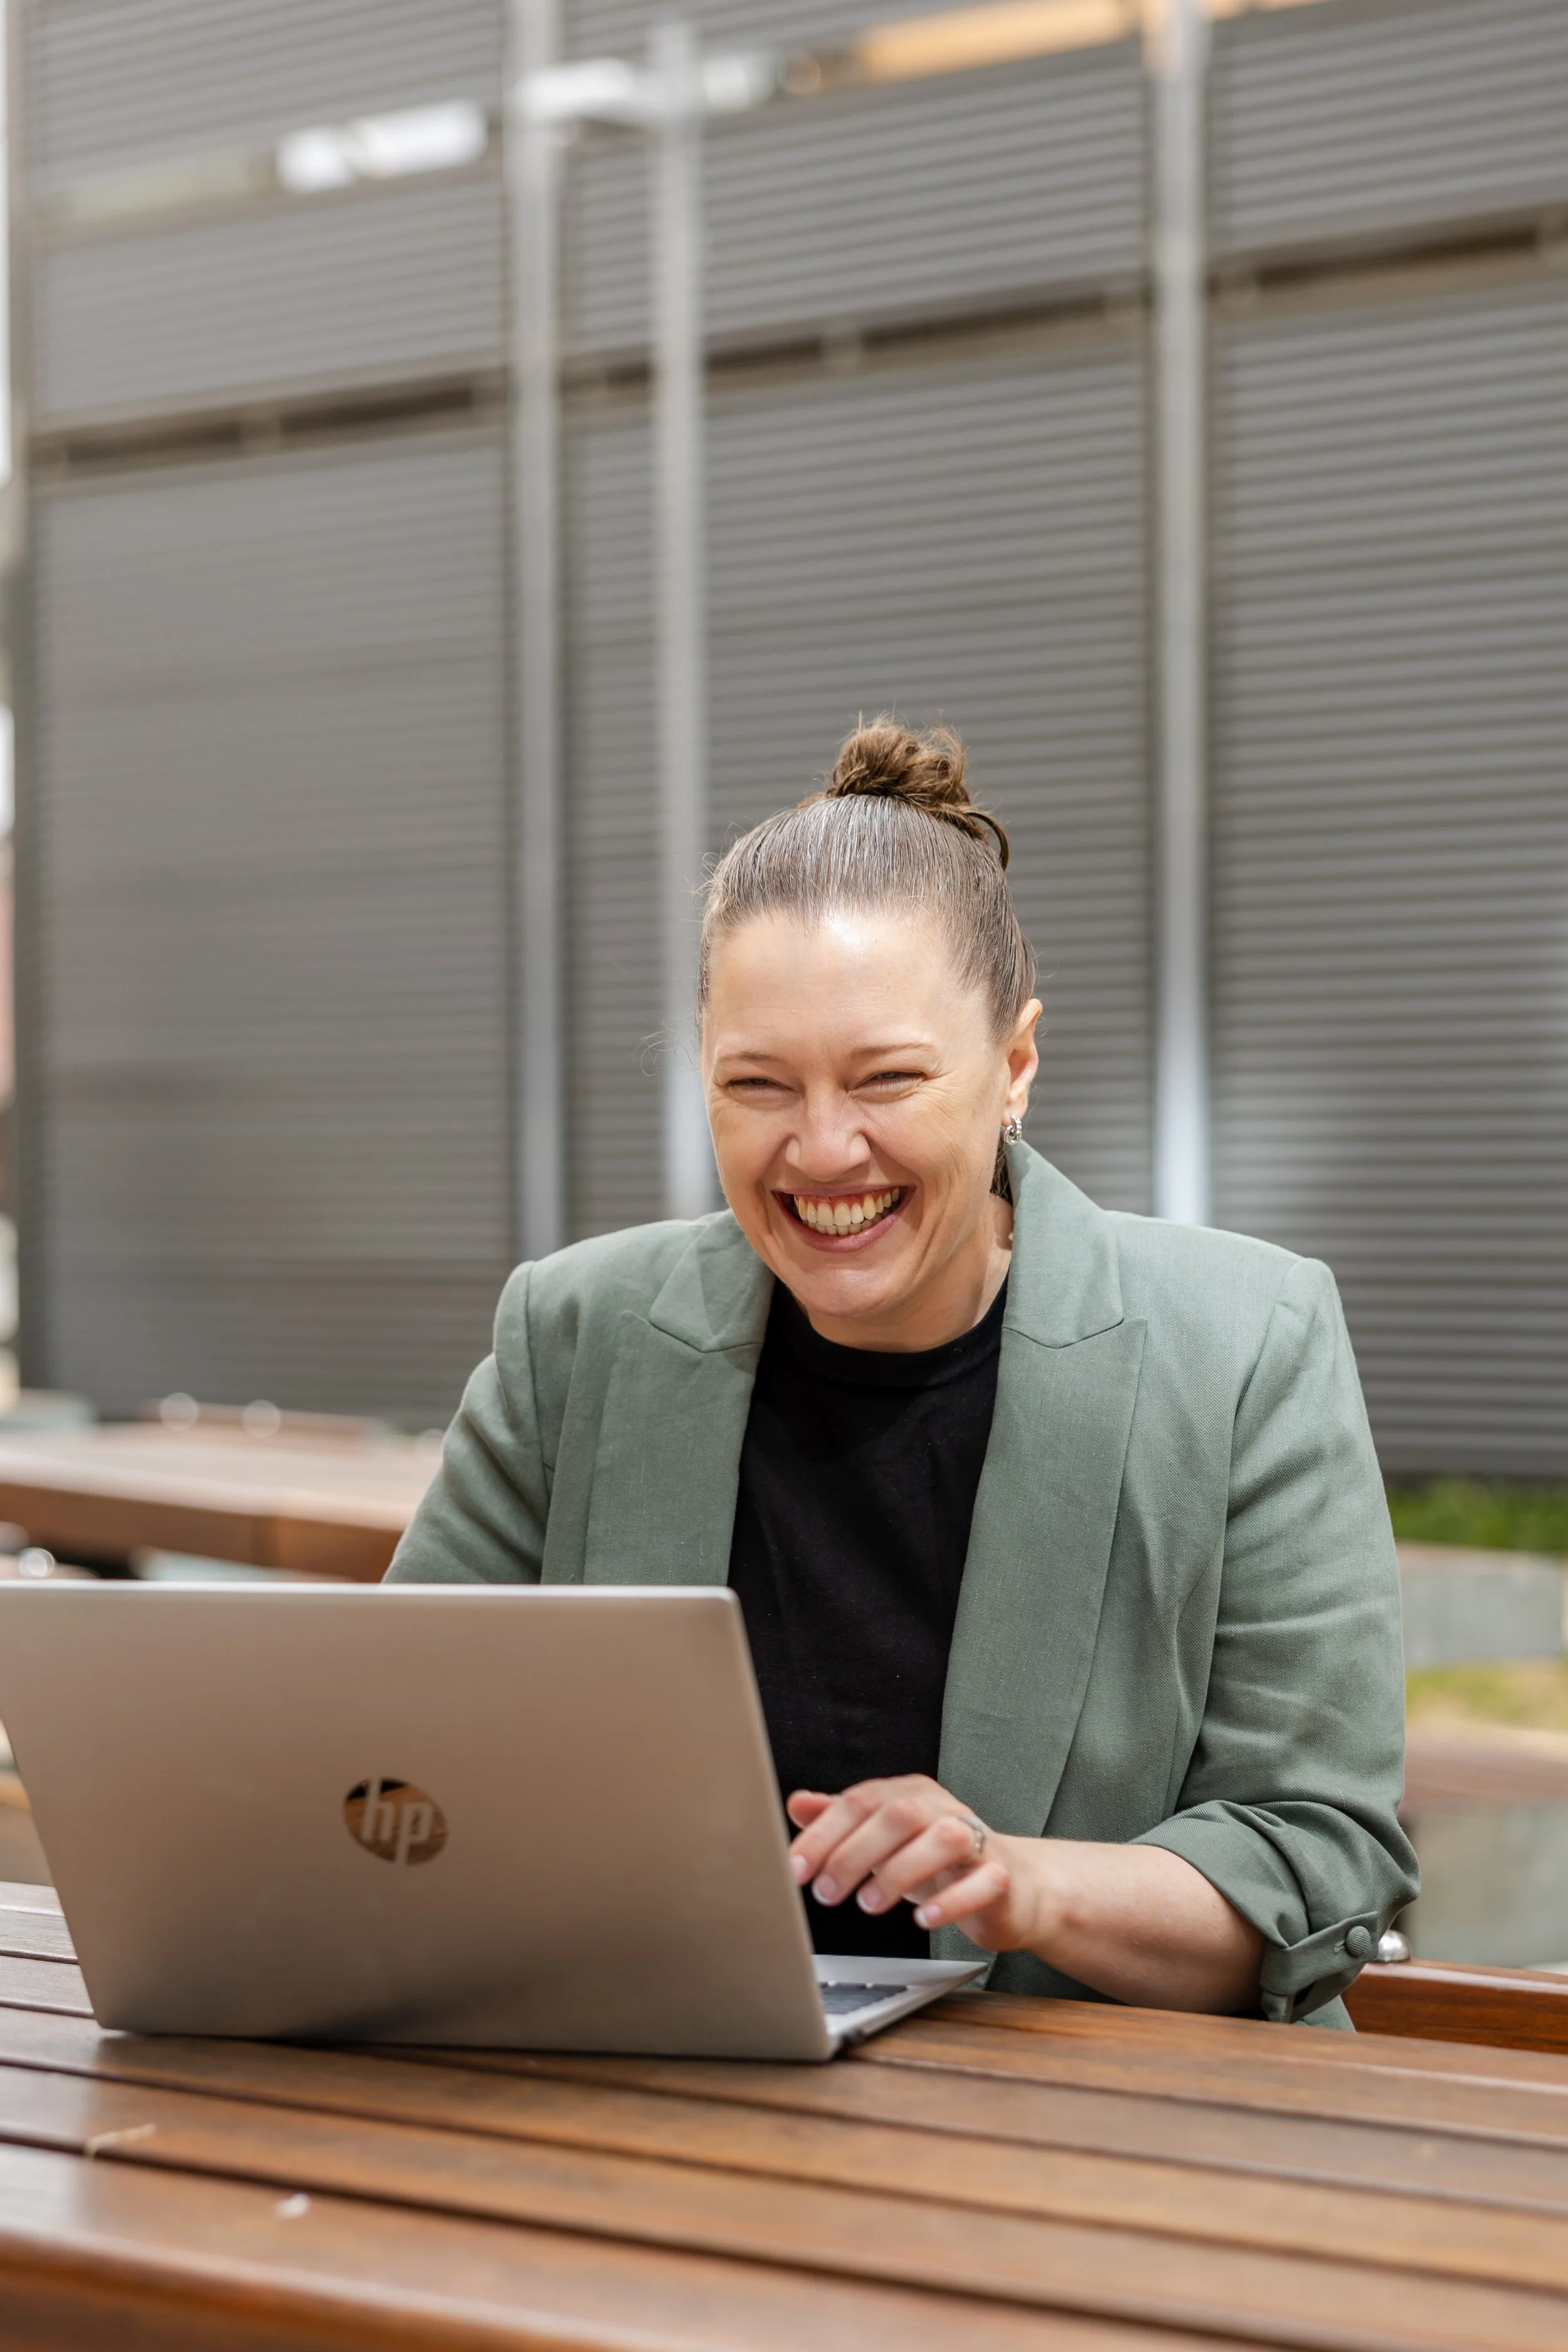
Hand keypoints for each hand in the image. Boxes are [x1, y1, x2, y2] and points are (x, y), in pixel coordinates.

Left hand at [786, 1774, 1039, 1949]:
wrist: (1011, 1888)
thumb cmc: (937, 1862)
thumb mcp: (883, 1841)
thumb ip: (842, 1821)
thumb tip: (797, 1804)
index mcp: (910, 1793)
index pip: (862, 1800)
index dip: (824, 1834)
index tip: (796, 1869)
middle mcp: (944, 1809)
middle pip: (899, 1814)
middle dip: (855, 1853)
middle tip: (826, 1893)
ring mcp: (978, 1840)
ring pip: (944, 1839)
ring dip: (900, 1871)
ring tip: (869, 1905)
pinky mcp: (1001, 1876)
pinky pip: (983, 1881)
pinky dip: (951, 1900)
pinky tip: (922, 1920)